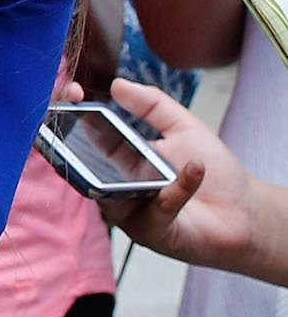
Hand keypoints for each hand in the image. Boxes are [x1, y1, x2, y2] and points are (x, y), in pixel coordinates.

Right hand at [89, 79, 261, 278]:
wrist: (249, 214)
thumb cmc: (215, 174)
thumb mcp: (183, 127)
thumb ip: (152, 105)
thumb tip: (117, 84)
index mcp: (115, 160)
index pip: (79, 136)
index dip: (66, 113)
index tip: (73, 91)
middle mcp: (113, 187)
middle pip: (77, 165)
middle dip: (71, 141)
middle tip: (81, 117)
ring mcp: (129, 213)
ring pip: (110, 190)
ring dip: (129, 170)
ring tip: (151, 152)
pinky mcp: (152, 233)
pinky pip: (156, 208)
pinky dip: (177, 188)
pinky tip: (195, 168)